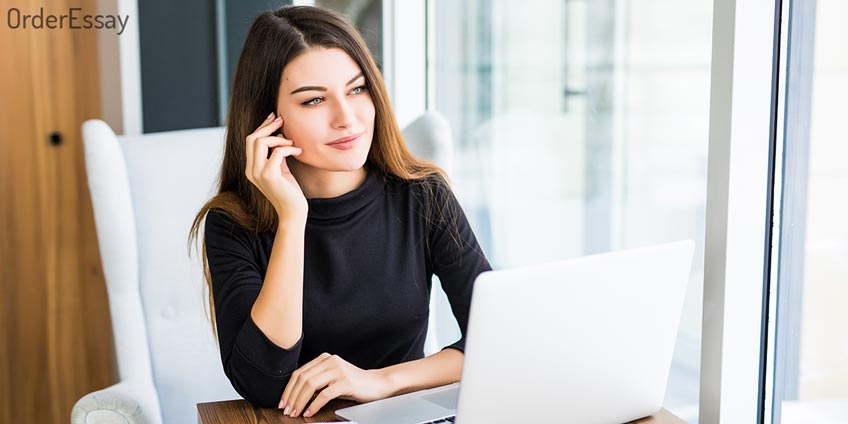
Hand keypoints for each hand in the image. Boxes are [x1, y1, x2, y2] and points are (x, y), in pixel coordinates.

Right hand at [245, 112, 307, 218]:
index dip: (262, 127)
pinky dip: (289, 148)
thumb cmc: (289, 192)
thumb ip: (276, 154)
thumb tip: (279, 135)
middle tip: (282, 120)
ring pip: (260, 142)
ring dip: (279, 138)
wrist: (293, 212)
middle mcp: (250, 170)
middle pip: (252, 138)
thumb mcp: (281, 169)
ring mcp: (258, 173)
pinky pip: (278, 152)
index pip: (250, 141)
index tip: (274, 118)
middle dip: (267, 126)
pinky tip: (298, 152)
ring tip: (292, 143)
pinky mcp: (269, 176)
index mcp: (251, 168)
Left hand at [278, 353, 395, 417]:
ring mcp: (338, 370)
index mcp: (325, 358)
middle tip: (287, 410)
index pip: (299, 372)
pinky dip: (314, 405)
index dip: (288, 389)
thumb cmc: (353, 383)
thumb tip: (294, 394)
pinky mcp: (345, 382)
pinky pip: (324, 394)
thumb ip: (317, 380)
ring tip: (295, 413)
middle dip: (291, 397)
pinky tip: (309, 412)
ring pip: (311, 385)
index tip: (282, 402)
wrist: (377, 383)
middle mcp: (330, 361)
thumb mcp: (332, 377)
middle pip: (302, 379)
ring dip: (300, 401)